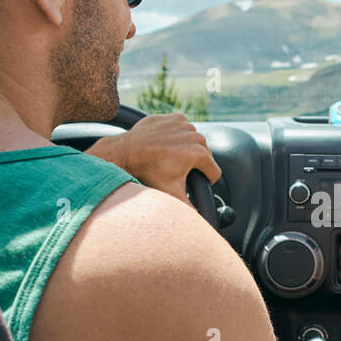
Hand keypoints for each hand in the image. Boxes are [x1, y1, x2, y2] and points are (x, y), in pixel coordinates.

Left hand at [86, 112, 220, 204]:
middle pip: (205, 156)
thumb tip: (200, 223)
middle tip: (174, 170)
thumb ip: (190, 209)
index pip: (214, 173)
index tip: (189, 182)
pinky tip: (164, 144)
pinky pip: (183, 129)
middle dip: (194, 165)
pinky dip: (176, 136)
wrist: (126, 151)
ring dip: (186, 149)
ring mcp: (185, 124)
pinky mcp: (175, 117)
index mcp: (200, 153)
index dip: (204, 181)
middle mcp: (196, 135)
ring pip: (194, 142)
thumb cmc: (148, 171)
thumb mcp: (171, 193)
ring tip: (168, 157)